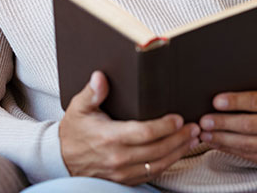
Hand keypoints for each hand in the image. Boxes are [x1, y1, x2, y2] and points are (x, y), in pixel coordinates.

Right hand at [58, 71, 199, 183]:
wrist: (61, 160)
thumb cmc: (73, 132)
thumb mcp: (79, 108)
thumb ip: (92, 92)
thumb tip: (100, 76)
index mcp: (109, 138)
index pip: (144, 133)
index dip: (164, 126)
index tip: (178, 118)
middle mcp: (118, 158)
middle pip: (158, 150)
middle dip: (179, 138)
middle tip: (194, 127)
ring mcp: (122, 172)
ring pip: (159, 164)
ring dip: (179, 151)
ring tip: (193, 138)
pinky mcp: (125, 180)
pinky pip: (153, 174)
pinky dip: (169, 163)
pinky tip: (178, 152)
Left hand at [198, 80, 256, 167]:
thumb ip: (254, 86)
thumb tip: (223, 84)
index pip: (256, 101)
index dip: (235, 101)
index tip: (216, 101)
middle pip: (249, 125)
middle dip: (223, 123)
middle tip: (204, 121)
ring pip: (247, 144)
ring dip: (222, 139)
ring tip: (205, 134)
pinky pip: (249, 156)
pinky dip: (229, 149)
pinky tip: (217, 143)